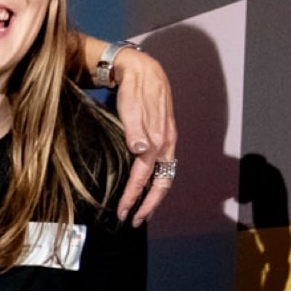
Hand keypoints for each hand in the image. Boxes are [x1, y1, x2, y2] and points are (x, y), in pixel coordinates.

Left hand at [108, 48, 176, 226]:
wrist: (143, 69)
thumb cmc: (134, 88)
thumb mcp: (131, 106)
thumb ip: (135, 130)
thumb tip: (141, 151)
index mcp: (157, 139)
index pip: (144, 176)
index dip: (134, 197)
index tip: (123, 212)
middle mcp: (166, 143)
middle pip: (162, 184)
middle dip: (149, 205)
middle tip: (134, 221)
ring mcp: (167, 141)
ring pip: (165, 176)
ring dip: (154, 196)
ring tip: (141, 211)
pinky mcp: (164, 137)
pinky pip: (163, 167)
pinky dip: (156, 182)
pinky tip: (147, 187)